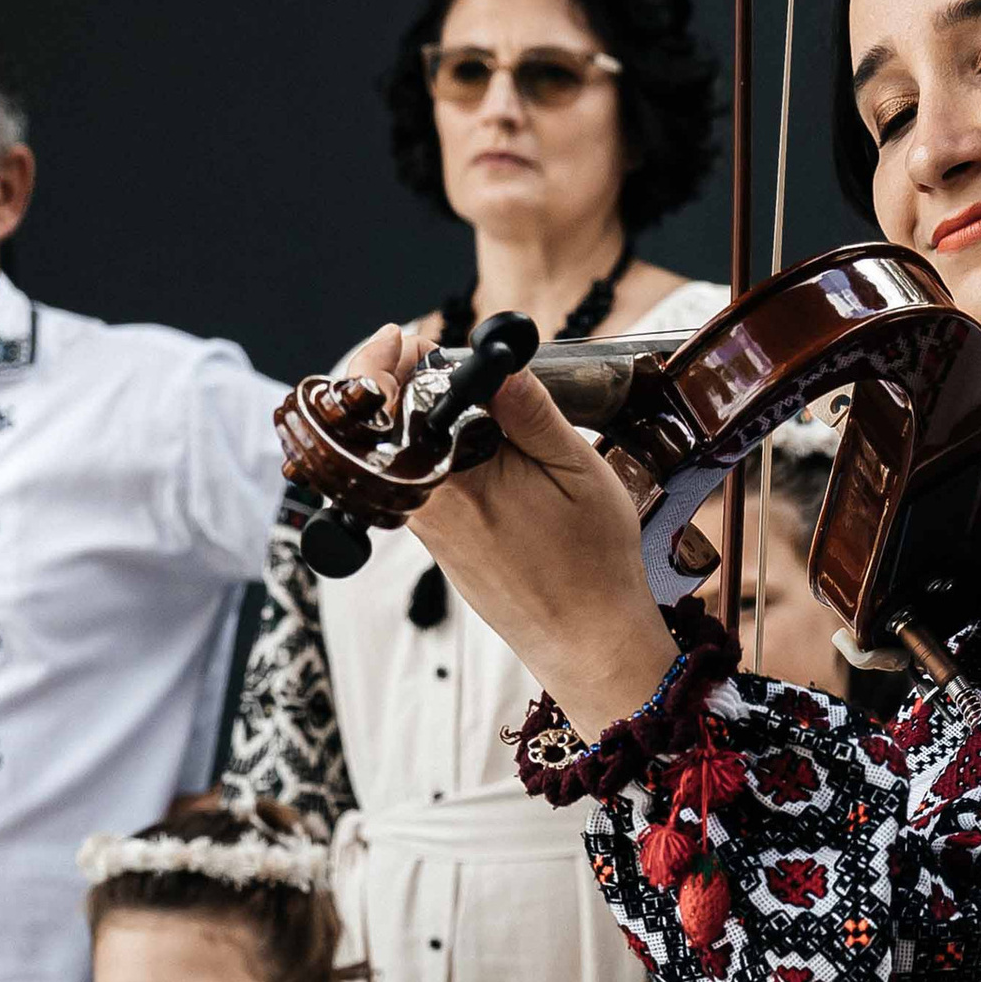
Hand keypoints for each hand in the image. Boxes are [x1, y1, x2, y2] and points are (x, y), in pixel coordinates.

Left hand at [409, 363, 678, 737]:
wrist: (589, 644)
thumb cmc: (592, 566)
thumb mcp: (575, 469)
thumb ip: (528, 410)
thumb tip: (494, 361)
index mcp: (451, 485)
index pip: (392, 406)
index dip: (389, 361)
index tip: (407, 337)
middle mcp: (427, 510)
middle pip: (394, 426)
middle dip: (412, 380)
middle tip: (443, 354)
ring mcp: (431, 531)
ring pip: (412, 455)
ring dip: (434, 418)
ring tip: (474, 397)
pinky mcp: (442, 545)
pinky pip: (430, 483)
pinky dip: (448, 454)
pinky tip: (485, 447)